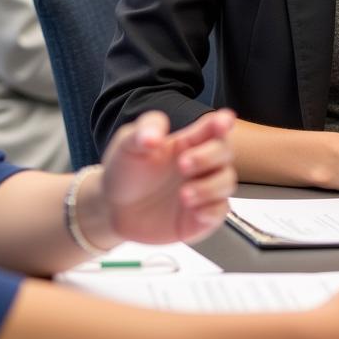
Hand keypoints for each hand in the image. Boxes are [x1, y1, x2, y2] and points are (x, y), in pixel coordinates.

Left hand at [99, 108, 235, 243]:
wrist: (112, 208)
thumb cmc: (125, 171)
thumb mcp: (127, 143)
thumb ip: (143, 131)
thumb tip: (154, 136)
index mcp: (186, 142)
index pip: (211, 128)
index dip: (221, 123)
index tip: (223, 121)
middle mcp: (199, 164)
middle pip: (224, 152)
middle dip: (209, 157)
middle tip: (183, 164)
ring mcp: (202, 190)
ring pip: (226, 182)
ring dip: (210, 187)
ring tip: (184, 195)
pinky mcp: (199, 217)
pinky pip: (220, 212)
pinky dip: (212, 211)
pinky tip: (194, 211)